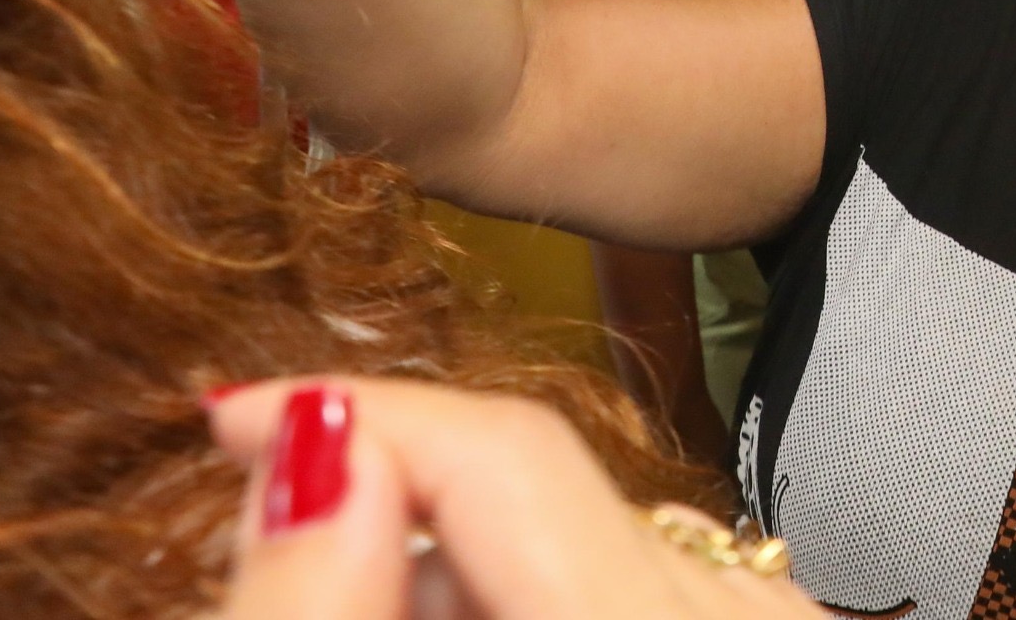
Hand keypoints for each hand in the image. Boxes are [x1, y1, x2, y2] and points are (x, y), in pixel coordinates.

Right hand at [209, 376, 819, 619]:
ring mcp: (786, 615)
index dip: (355, 418)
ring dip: (455, 562)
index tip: (229, 416)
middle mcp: (759, 611)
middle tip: (267, 546)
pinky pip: (638, 574)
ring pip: (583, 531)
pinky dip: (536, 591)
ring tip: (368, 598)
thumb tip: (309, 442)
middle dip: (389, 502)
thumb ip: (334, 614)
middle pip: (537, 487)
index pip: (506, 454)